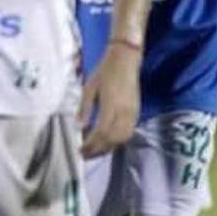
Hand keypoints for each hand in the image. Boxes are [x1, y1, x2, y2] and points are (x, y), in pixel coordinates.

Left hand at [79, 42, 141, 157]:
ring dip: (109, 147)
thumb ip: (85, 107)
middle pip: (113, 138)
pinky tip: (107, 141)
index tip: (80, 150)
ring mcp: (133, 113)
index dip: (91, 144)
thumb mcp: (89, 86)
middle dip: (99, 150)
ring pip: (123, 138)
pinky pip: (129, 132)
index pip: (102, 131)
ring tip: (95, 151)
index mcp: (110, 104)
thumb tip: (79, 126)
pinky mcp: (137, 112)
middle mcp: (124, 111)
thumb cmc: (104, 71)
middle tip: (85, 155)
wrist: (125, 60)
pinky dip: (118, 140)